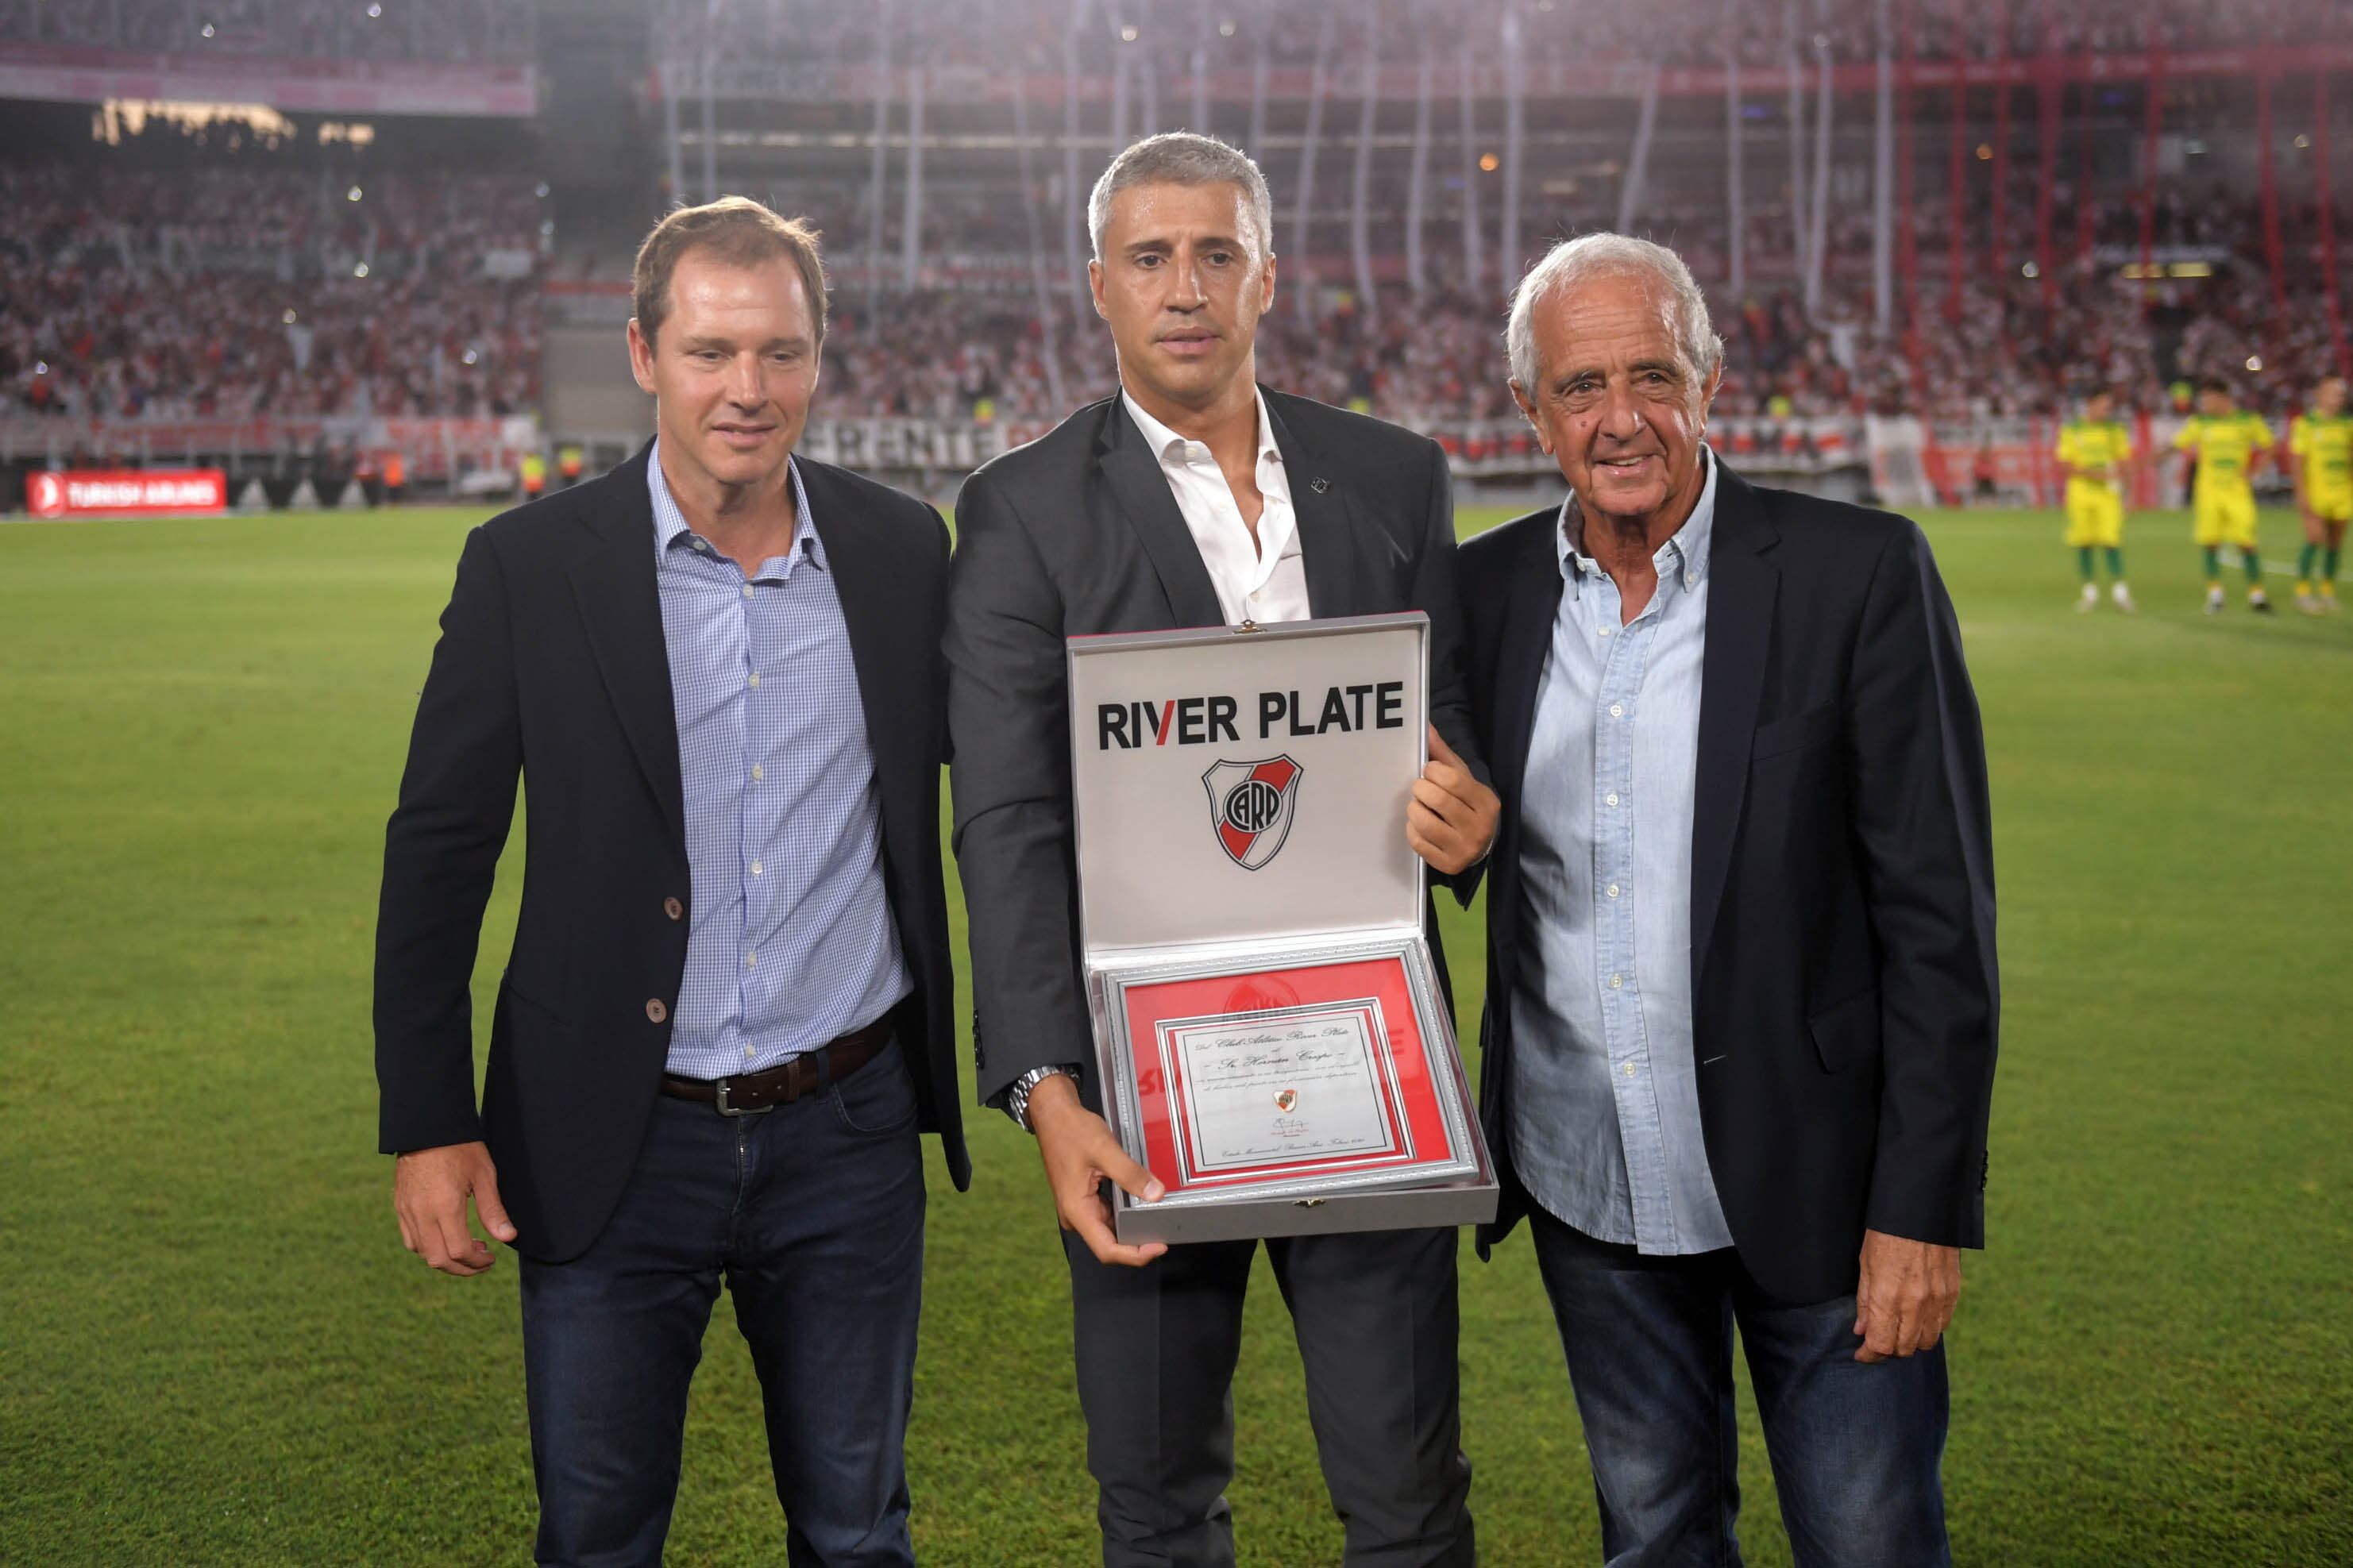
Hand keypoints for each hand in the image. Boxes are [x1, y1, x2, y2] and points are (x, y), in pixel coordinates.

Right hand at [393, 1140, 516, 1276]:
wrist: (426, 1126)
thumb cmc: (459, 1147)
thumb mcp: (483, 1175)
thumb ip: (493, 1210)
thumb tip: (507, 1237)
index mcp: (445, 1207)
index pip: (459, 1251)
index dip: (477, 1262)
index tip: (491, 1258)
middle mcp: (422, 1214)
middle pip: (438, 1259)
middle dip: (462, 1268)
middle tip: (481, 1262)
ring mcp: (407, 1211)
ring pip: (422, 1252)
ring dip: (445, 1259)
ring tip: (466, 1248)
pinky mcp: (400, 1206)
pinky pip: (410, 1239)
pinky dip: (427, 1247)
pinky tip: (444, 1238)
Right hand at [1027, 1073, 1166, 1267]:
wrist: (1053, 1114)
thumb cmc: (1071, 1130)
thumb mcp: (1104, 1150)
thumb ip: (1130, 1174)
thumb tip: (1156, 1194)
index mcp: (1077, 1210)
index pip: (1107, 1250)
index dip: (1135, 1255)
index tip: (1158, 1246)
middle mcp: (1076, 1215)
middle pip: (1110, 1242)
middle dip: (1137, 1241)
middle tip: (1165, 1230)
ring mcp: (1079, 1207)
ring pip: (1110, 1227)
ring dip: (1132, 1225)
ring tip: (1156, 1215)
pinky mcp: (1084, 1197)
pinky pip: (1107, 1212)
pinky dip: (1125, 1210)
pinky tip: (1140, 1200)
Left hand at [1408, 725, 1499, 875]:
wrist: (1478, 846)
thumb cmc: (1466, 805)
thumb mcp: (1462, 779)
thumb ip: (1442, 754)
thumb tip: (1425, 726)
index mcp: (1487, 802)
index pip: (1453, 779)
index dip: (1432, 771)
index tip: (1429, 771)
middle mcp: (1480, 827)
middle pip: (1438, 799)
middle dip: (1420, 789)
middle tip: (1419, 788)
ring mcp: (1464, 849)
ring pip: (1424, 822)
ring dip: (1413, 809)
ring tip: (1419, 806)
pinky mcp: (1448, 864)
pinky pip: (1417, 842)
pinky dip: (1412, 830)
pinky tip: (1420, 825)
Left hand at [1853, 1228, 1961, 1362]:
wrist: (1921, 1212)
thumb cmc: (1886, 1235)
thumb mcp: (1865, 1266)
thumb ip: (1865, 1302)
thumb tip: (1862, 1331)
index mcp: (1889, 1298)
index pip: (1880, 1345)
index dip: (1869, 1355)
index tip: (1862, 1354)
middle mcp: (1916, 1305)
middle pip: (1904, 1349)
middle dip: (1888, 1350)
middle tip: (1878, 1340)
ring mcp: (1937, 1300)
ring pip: (1927, 1342)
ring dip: (1911, 1341)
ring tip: (1898, 1330)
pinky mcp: (1953, 1293)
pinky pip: (1943, 1325)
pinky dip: (1929, 1328)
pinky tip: (1918, 1318)